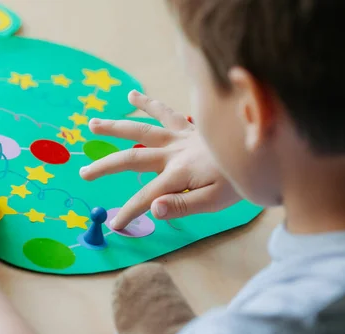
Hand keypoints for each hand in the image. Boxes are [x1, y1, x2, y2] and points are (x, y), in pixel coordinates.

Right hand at [80, 90, 240, 229]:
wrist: (261, 153)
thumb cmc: (238, 182)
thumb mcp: (214, 202)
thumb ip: (183, 205)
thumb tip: (153, 209)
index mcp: (178, 175)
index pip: (146, 197)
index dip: (128, 212)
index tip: (114, 225)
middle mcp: (173, 153)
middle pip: (132, 158)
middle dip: (106, 167)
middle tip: (83, 173)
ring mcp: (179, 137)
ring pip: (140, 130)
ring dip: (115, 128)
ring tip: (92, 125)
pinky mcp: (188, 127)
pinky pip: (164, 112)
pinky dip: (148, 103)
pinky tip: (132, 96)